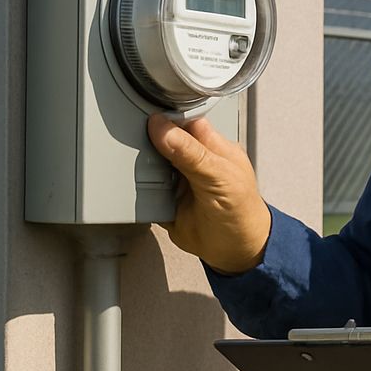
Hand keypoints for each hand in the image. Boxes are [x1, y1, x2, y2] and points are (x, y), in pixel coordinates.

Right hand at [145, 114, 271, 273]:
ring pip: (149, 163)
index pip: (184, 122)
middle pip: (162, 140)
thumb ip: (192, 154)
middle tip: (131, 142)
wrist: (234, 252)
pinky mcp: (164, 200)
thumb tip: (163, 128)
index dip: (165, 119)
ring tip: (129, 164)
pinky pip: (143, 189)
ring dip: (138, 165)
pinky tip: (130, 184)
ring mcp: (177, 180)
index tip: (144, 120)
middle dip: (146, 141)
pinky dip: (135, 188)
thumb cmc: (242, 212)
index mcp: (211, 146)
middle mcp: (192, 160)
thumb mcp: (219, 177)